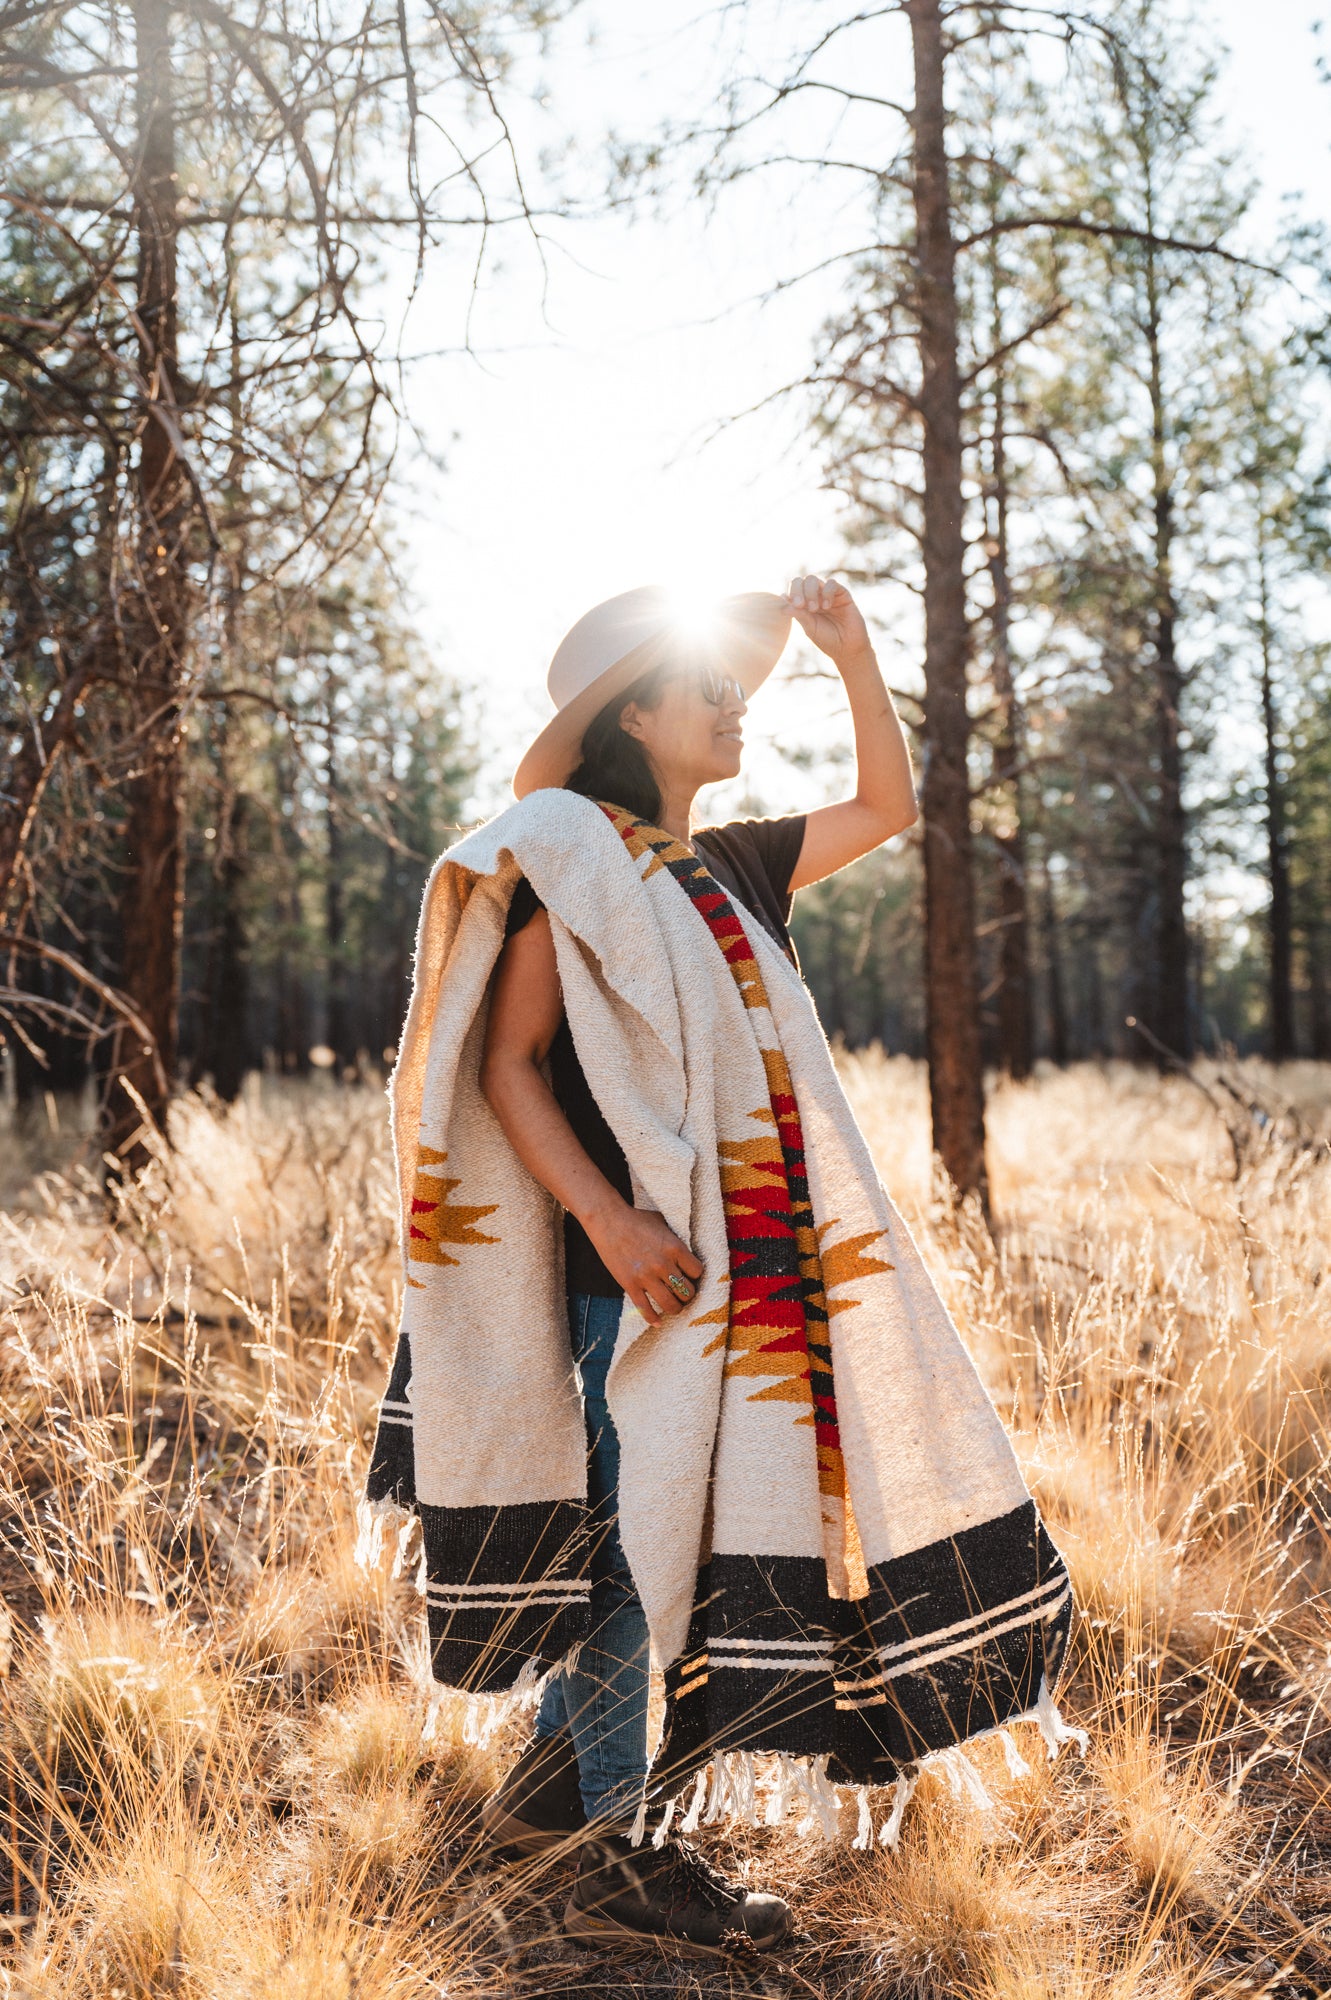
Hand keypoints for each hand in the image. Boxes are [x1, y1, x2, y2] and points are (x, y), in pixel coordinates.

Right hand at [585, 1203, 703, 1325]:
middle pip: (687, 1291)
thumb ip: (676, 1239)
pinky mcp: (630, 1285)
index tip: (690, 1276)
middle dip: (687, 1293)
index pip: (698, 1272)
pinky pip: (645, 1309)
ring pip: (671, 1304)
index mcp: (675, 1248)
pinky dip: (653, 1319)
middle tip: (682, 1292)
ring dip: (675, 1308)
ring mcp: (646, 1277)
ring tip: (674, 1306)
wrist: (608, 1221)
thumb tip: (687, 1251)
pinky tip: (657, 1322)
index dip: (695, 1275)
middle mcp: (663, 1264)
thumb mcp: (663, 1223)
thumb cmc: (637, 1219)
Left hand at [785, 574, 872, 671]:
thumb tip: (782, 600)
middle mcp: (814, 596)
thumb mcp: (810, 628)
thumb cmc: (827, 639)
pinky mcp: (842, 594)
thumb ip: (798, 614)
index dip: (791, 593)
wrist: (847, 648)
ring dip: (810, 592)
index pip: (792, 589)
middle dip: (798, 591)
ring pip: (813, 579)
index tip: (795, 606)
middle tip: (801, 605)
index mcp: (804, 604)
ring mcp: (827, 594)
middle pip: (800, 581)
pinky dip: (827, 592)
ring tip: (815, 608)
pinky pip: (832, 583)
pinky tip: (827, 606)